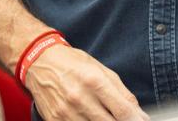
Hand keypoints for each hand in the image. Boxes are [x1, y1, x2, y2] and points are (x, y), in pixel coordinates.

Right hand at [25, 43, 146, 120]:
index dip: (136, 120)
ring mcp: (66, 113)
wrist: (39, 62)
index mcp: (94, 81)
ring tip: (108, 117)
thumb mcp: (101, 70)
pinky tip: (91, 119)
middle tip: (126, 120)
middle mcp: (80, 98)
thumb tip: (138, 113)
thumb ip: (121, 92)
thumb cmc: (73, 63)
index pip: (122, 110)